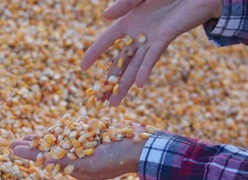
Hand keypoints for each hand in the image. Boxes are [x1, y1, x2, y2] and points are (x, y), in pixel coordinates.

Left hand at [10, 123, 148, 179]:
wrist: (142, 146)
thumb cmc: (118, 158)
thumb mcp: (90, 163)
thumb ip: (66, 162)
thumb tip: (42, 160)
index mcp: (78, 169)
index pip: (48, 160)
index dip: (30, 153)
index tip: (13, 148)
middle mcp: (80, 159)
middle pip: (50, 151)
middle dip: (32, 147)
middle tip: (12, 143)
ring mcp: (87, 147)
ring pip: (60, 142)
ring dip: (43, 138)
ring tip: (26, 137)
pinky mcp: (94, 136)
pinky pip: (74, 133)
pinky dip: (61, 131)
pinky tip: (50, 130)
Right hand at [81, 0, 222, 105]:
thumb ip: (124, 4)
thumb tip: (105, 17)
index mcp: (128, 22)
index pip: (106, 41)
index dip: (94, 54)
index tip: (82, 69)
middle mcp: (137, 35)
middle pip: (119, 61)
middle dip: (109, 80)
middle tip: (100, 99)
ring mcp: (151, 40)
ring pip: (134, 66)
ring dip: (124, 84)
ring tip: (114, 102)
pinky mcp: (165, 39)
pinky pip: (152, 58)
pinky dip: (145, 70)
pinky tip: (139, 84)